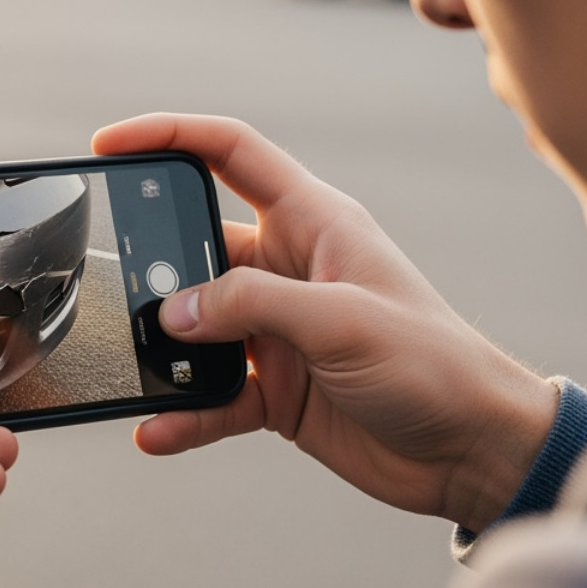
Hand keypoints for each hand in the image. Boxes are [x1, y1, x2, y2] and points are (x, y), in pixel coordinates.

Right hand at [93, 115, 557, 532]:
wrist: (475, 451)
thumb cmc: (435, 365)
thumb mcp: (341, 321)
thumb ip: (252, 306)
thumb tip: (173, 312)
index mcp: (314, 224)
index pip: (231, 154)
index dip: (171, 136)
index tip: (111, 143)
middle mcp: (289, 270)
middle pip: (198, 246)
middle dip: (155, 265)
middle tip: (117, 287)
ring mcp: (279, 331)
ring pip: (195, 326)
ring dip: (165, 350)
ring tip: (137, 367)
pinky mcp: (276, 388)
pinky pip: (210, 395)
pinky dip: (184, 413)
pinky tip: (158, 429)